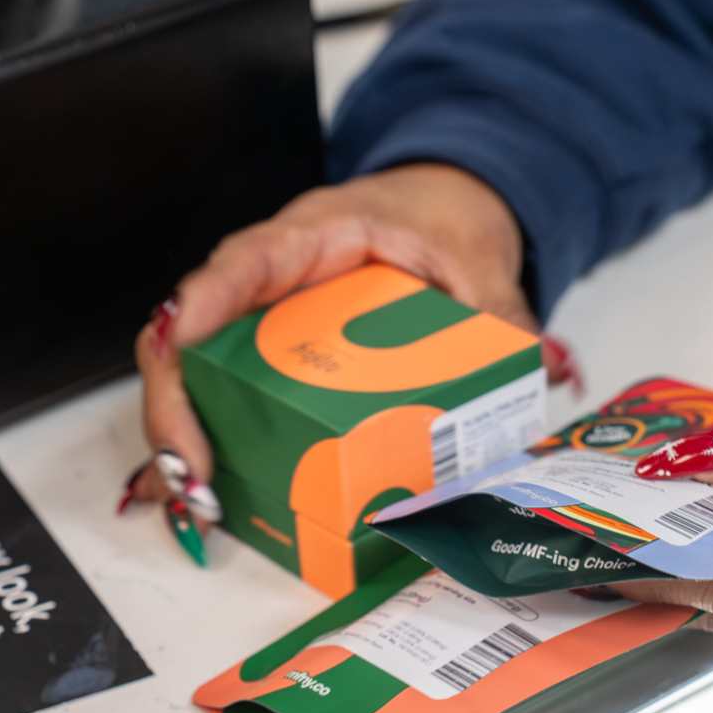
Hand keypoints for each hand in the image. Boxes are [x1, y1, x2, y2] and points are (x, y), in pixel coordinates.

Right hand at [127, 163, 571, 510]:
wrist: (439, 211)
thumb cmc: (437, 221)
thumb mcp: (477, 259)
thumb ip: (500, 309)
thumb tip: (535, 363)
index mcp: (316, 233)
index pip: (249, 257)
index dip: (209, 298)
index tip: (182, 340)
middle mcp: (271, 277)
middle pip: (192, 330)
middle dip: (177, 403)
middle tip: (191, 471)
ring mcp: (261, 319)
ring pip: (193, 370)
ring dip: (182, 436)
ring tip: (197, 501)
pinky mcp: (266, 357)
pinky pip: (221, 396)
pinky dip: (208, 444)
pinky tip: (209, 499)